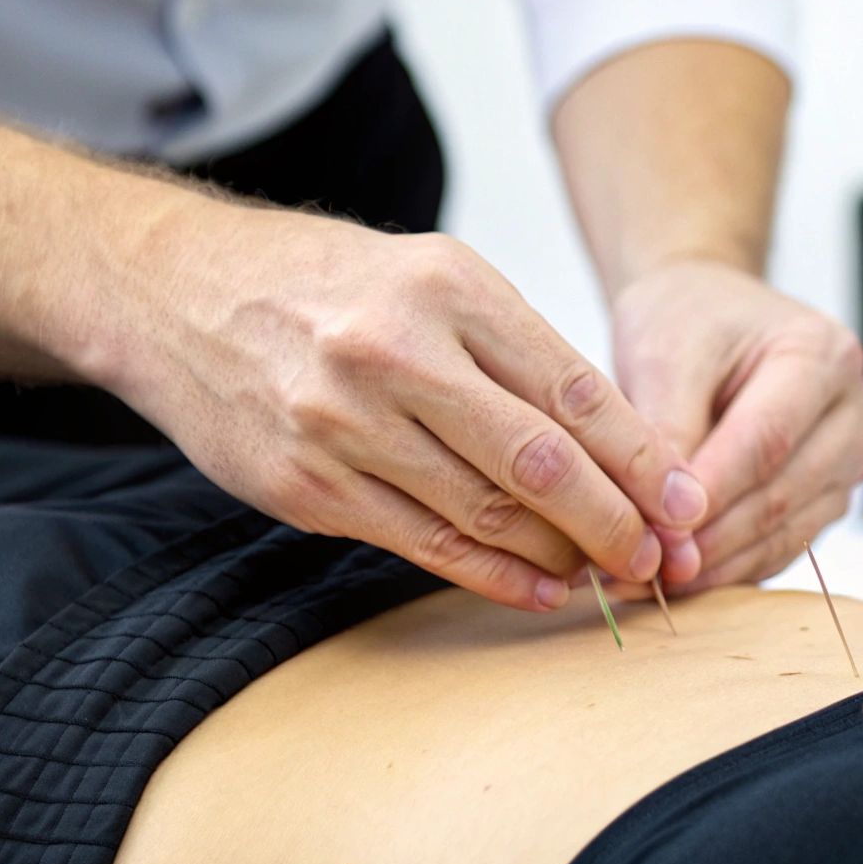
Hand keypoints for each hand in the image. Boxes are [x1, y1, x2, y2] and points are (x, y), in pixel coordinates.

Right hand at [101, 207, 708, 610]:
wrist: (176, 292)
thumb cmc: (329, 284)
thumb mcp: (433, 275)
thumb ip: (519, 350)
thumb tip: (621, 443)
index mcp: (447, 288)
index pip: (572, 389)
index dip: (641, 458)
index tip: (686, 501)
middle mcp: (396, 353)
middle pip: (538, 460)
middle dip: (615, 520)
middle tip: (661, 555)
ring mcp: (343, 424)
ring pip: (484, 512)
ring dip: (559, 556)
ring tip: (606, 573)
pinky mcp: (305, 484)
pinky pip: (421, 544)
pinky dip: (491, 574)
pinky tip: (536, 588)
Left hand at [612, 261, 862, 590]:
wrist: (708, 314)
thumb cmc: (686, 320)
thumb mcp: (663, 356)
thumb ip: (666, 434)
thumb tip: (666, 525)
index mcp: (822, 355)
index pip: (766, 442)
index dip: (709, 496)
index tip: (653, 535)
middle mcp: (853, 411)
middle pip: (781, 495)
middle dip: (708, 541)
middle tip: (639, 570)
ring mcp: (848, 460)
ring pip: (786, 533)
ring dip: (716, 567)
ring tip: (646, 585)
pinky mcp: (827, 496)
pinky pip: (783, 547)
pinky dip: (729, 569)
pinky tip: (676, 581)